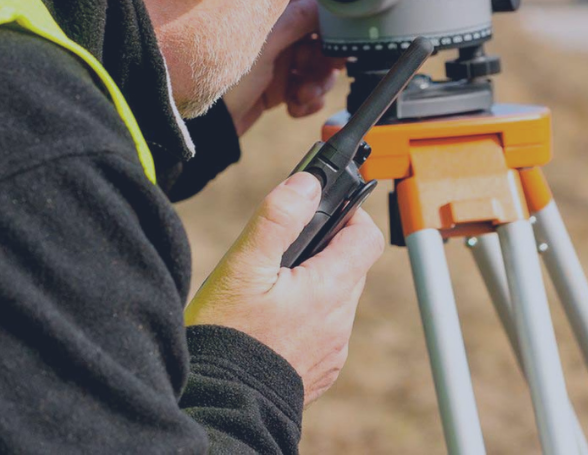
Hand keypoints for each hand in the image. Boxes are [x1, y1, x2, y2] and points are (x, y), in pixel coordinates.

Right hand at [185, 173, 385, 404]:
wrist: (220, 404)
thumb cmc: (229, 337)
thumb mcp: (244, 265)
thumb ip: (278, 217)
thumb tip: (307, 183)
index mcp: (330, 288)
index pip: (367, 236)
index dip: (350, 215)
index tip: (323, 211)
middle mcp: (340, 321)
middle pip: (351, 267)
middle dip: (325, 249)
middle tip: (284, 250)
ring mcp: (333, 349)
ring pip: (336, 300)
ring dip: (314, 286)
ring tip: (270, 289)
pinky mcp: (320, 371)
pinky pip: (324, 332)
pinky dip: (306, 318)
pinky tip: (271, 322)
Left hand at [223, 0, 344, 135]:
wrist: (207, 127)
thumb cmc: (223, 79)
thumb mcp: (265, 44)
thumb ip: (300, 18)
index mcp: (267, 8)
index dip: (327, 10)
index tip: (334, 27)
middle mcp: (275, 29)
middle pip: (321, 32)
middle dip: (327, 54)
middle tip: (327, 67)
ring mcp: (277, 57)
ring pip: (319, 62)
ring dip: (320, 80)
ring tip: (305, 94)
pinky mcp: (279, 84)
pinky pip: (308, 86)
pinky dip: (308, 98)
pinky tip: (295, 106)